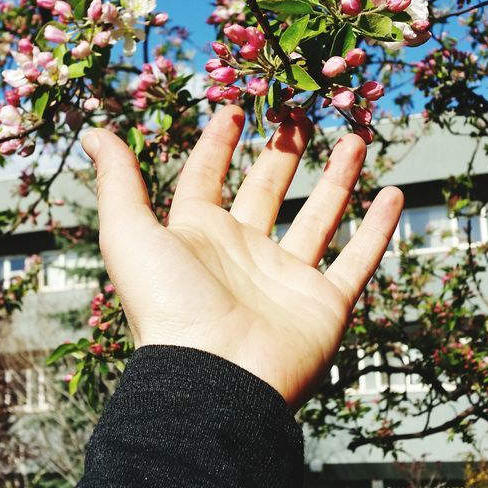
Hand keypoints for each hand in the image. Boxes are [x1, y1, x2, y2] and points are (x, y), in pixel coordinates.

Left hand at [82, 106, 402, 410]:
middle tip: (301, 112)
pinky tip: (394, 195)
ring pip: (319, 217)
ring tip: (355, 138)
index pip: (206, 178)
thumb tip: (93, 132)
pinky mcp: (324, 304)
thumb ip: (118, 182)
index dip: (216, 144)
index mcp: (196, 236)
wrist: (215, 380)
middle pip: (266, 191)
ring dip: (338, 178)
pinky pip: (358, 259)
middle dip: (283, 151)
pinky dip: (378, 230)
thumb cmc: (168, 307)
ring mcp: (286, 279)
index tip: (236, 106)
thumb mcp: (130, 233)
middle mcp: (242, 253)